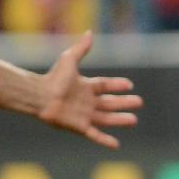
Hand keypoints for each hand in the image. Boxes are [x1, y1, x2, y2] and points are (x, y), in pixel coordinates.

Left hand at [37, 32, 142, 148]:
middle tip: (139, 102)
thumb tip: (89, 33)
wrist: (40, 95)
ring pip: (106, 119)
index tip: (129, 85)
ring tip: (133, 120)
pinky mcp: (79, 127)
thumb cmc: (53, 78)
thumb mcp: (69, 60)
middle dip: (124, 103)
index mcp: (85, 87)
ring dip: (120, 120)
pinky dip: (105, 140)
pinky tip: (116, 145)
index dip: (116, 85)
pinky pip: (95, 135)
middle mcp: (86, 102)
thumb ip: (81, 49)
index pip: (105, 86)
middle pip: (109, 103)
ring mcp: (84, 115)